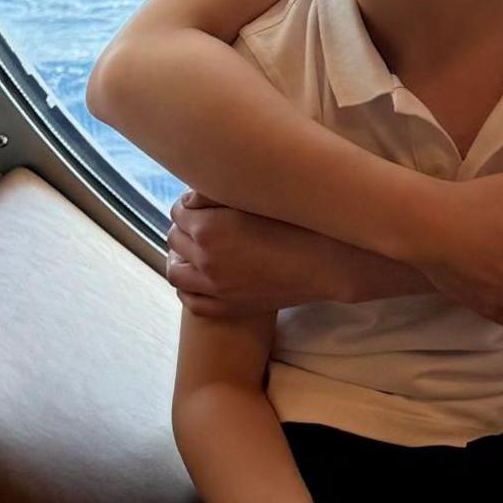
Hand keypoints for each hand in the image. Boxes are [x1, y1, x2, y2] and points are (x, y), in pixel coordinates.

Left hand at [164, 190, 322, 317]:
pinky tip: (198, 278)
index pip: (179, 211)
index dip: (189, 202)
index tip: (202, 201)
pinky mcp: (228, 308)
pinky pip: (192, 302)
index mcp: (208, 229)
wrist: (328, 263)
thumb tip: (191, 197)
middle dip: (184, 226)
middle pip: (174, 238)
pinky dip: (188, 288)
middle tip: (201, 220)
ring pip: (175, 272)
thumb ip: (217, 194)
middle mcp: (205, 260)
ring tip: (192, 249)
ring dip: (179, 257)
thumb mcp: (257, 198)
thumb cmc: (300, 223)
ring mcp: (215, 288)